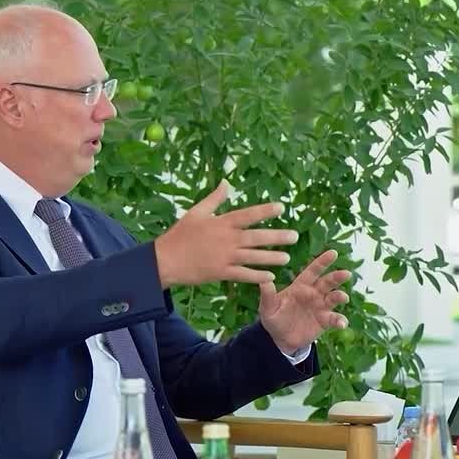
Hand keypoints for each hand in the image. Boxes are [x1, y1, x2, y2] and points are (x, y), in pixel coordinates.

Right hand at [153, 180, 297, 287]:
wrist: (165, 260)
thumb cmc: (180, 234)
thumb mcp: (196, 212)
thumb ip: (214, 198)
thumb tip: (226, 182)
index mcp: (221, 222)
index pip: (247, 215)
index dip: (265, 211)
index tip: (281, 207)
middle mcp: (226, 239)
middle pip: (256, 237)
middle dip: (277, 237)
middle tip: (294, 236)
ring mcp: (225, 257)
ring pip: (253, 257)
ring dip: (271, 257)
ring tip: (287, 258)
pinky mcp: (221, 273)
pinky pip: (244, 275)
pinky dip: (257, 276)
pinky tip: (270, 276)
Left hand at [259, 250, 350, 355]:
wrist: (280, 339)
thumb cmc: (273, 319)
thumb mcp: (268, 308)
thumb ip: (268, 295)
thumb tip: (264, 281)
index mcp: (301, 286)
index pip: (313, 271)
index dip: (322, 262)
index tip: (333, 253)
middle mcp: (314, 293)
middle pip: (328, 282)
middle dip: (337, 277)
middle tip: (346, 274)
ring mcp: (321, 307)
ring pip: (334, 298)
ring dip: (340, 296)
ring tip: (343, 298)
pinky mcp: (324, 321)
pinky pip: (334, 319)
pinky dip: (340, 321)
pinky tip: (341, 324)